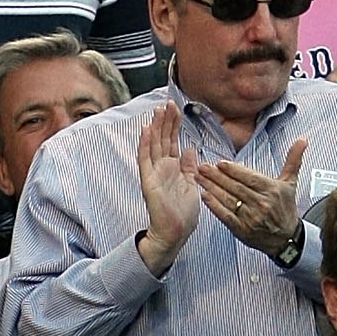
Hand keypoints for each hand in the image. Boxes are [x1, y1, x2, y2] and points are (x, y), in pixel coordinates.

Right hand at [135, 98, 202, 270]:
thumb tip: (189, 148)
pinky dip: (145, 144)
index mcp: (173, 168)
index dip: (174, 124)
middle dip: (166, 120)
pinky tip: (146, 130)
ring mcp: (154, 173)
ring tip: (158, 109)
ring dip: (156, 127)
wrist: (175, 233)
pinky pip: (145, 159)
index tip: (176, 108)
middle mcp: (162, 167)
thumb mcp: (191, 185)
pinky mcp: (148, 180)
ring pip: (154, 144)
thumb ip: (189, 167)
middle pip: (163, 139)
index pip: (173, 141)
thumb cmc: (183, 214)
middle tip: (168, 102)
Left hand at [199, 135, 307, 255]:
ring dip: (212, 188)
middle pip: (236, 187)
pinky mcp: (242, 230)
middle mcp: (262, 204)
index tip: (220, 163)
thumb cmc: (285, 208)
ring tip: (199, 177)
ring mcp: (251, 218)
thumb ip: (293, 160)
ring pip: (229, 199)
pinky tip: (205, 196)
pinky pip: (226, 216)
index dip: (234, 170)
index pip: (250, 178)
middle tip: (203, 167)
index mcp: (272, 191)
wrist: (286, 238)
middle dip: (217, 176)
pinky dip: (214, 206)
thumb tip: (302, 139)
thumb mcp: (290, 183)